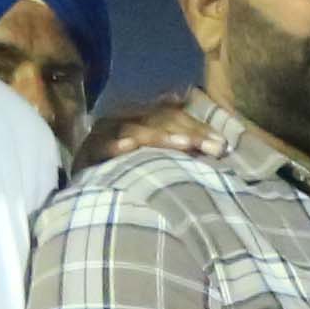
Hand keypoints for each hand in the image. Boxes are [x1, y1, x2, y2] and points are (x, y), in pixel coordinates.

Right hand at [76, 88, 228, 171]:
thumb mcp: (158, 159)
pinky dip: (114, 146)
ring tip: (184, 145)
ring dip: (159, 136)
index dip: (198, 128)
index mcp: (141, 120)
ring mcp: (104, 134)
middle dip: (188, 133)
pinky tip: (127, 147)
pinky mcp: (87, 151)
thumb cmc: (129, 175)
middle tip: (212, 147)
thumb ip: (183, 145)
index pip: (173, 117)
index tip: (222, 146)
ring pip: (135, 129)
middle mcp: (123, 121)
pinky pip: (102, 147)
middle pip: (159, 120)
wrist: (90, 191)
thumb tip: (218, 138)